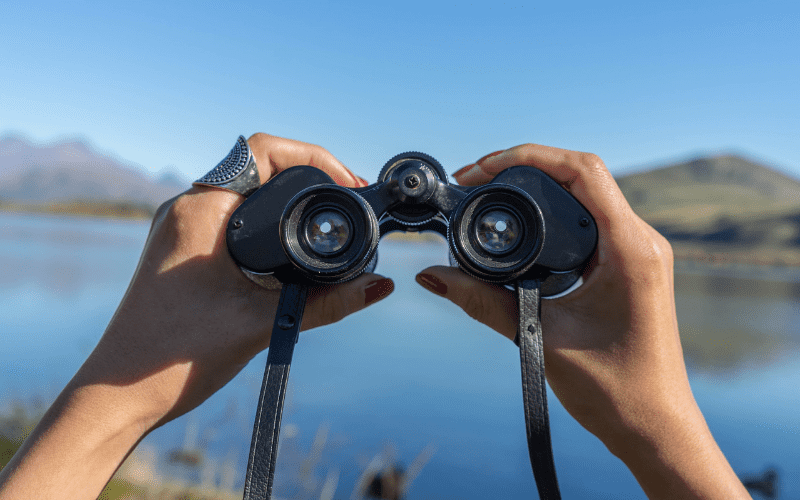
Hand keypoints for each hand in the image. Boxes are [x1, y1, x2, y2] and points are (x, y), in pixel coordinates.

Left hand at [91, 133, 394, 428]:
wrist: (118, 393)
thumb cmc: (173, 356)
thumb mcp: (260, 324)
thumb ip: (326, 304)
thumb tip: (377, 286)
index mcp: (200, 210)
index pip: (263, 151)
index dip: (314, 157)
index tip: (348, 184)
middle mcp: (187, 209)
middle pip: (259, 168)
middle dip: (308, 178)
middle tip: (346, 203)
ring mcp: (182, 229)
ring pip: (247, 194)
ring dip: (287, 201)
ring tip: (326, 224)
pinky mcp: (183, 251)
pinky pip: (234, 220)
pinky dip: (268, 223)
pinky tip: (291, 250)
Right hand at [414, 144, 749, 498]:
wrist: (655, 428)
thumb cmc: (615, 391)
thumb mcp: (540, 338)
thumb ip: (482, 302)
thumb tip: (432, 277)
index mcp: (630, 248)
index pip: (582, 171)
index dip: (528, 157)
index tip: (482, 168)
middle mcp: (640, 240)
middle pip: (581, 174)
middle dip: (525, 167)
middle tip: (475, 179)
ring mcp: (637, 251)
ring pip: (585, 195)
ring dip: (538, 188)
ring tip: (490, 194)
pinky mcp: (628, 265)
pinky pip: (589, 221)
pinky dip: (552, 213)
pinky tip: (521, 226)